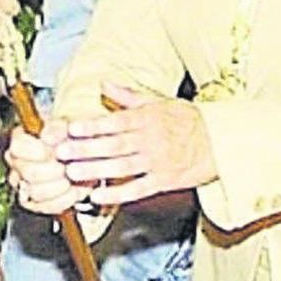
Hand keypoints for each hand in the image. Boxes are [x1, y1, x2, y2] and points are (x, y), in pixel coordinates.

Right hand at [6, 118, 89, 215]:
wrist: (84, 157)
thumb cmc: (70, 138)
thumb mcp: (66, 125)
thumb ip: (56, 128)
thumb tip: (48, 136)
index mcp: (20, 141)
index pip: (18, 147)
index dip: (37, 150)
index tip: (56, 151)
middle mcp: (18, 164)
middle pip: (28, 172)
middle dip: (53, 171)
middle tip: (68, 167)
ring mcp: (24, 185)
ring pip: (36, 192)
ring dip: (59, 187)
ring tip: (72, 179)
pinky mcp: (36, 203)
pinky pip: (46, 206)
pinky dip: (64, 200)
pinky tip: (75, 191)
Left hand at [55, 82, 217, 205]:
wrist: (218, 143)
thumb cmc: (186, 120)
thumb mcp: (159, 102)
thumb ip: (128, 96)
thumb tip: (104, 84)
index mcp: (148, 119)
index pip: (116, 122)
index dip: (93, 126)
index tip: (72, 127)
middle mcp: (150, 141)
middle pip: (114, 146)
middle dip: (86, 149)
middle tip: (62, 152)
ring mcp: (156, 163)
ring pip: (121, 167)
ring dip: (95, 170)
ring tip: (72, 172)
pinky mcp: (162, 182)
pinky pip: (137, 189)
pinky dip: (117, 194)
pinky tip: (97, 196)